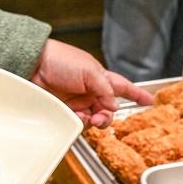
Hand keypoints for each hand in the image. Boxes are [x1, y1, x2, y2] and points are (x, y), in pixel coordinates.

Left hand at [30, 39, 153, 127]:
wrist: (33, 65)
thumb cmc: (60, 60)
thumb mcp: (89, 71)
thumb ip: (105, 88)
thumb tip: (114, 105)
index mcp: (100, 77)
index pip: (123, 87)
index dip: (136, 94)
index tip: (149, 101)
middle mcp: (90, 91)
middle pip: (109, 109)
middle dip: (109, 116)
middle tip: (102, 116)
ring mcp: (77, 102)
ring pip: (95, 118)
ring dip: (97, 121)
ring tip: (90, 118)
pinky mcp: (64, 111)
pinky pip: (79, 122)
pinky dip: (82, 123)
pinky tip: (78, 118)